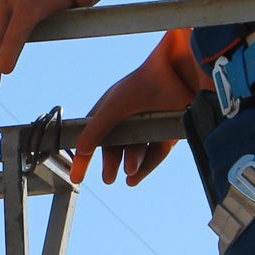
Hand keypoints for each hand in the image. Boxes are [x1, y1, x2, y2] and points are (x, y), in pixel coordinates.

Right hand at [71, 29, 207, 185]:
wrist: (176, 75)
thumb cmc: (140, 85)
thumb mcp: (111, 109)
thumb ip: (94, 130)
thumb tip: (81, 150)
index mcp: (112, 107)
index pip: (94, 135)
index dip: (85, 155)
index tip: (77, 176)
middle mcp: (130, 117)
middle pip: (117, 146)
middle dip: (110, 163)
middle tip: (108, 179)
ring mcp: (151, 125)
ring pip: (137, 151)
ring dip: (131, 163)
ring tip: (128, 172)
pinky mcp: (169, 132)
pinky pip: (155, 154)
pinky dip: (146, 167)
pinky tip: (135, 178)